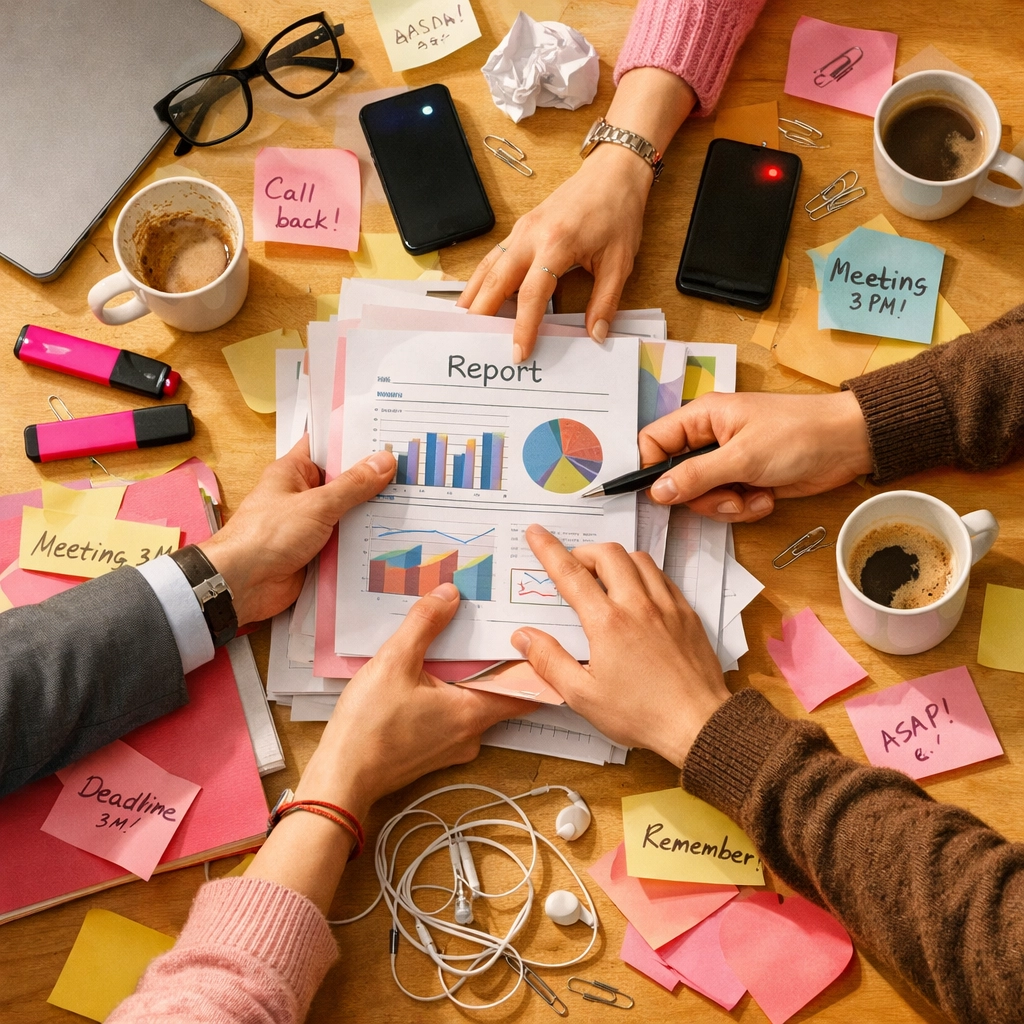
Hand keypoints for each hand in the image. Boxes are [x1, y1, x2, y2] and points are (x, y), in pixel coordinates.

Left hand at [198, 437, 395, 624]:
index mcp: (294, 472)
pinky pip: (347, 541)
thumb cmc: (268, 535)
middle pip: (344, 481)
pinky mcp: (318, 551)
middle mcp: (303, 495)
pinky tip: (395, 535)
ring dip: (372, 512)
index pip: (327, 446)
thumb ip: (352, 485)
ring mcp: (311, 524)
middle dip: (373, 479)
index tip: (388, 434)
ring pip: (349, 513)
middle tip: (412, 470)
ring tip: (413, 501)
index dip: (355, 439)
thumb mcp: (316, 504)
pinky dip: (365, 540)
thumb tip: (385, 461)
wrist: (242, 585)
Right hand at [300, 584, 534, 818]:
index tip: (533, 633)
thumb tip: (450, 595)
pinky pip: (452, 714)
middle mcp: (471, 733)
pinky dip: (447, 692)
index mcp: (473, 712)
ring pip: (472, 702)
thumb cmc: (368, 727)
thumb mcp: (394, 662)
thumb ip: (424, 624)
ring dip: (467, 676)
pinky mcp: (434, 750)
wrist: (341, 778)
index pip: (525, 688)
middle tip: (490, 624)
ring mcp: (453, 746)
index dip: (532, 660)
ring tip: (455, 642)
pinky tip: (427, 673)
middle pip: (498, 691)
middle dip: (494, 659)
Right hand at [458, 68, 695, 362]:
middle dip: (483, 314)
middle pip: (496, 280)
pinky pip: (494, 257)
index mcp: (557, 243)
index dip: (523, 326)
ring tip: (463, 324)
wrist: (613, 172)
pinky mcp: (520, 228)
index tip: (519, 352)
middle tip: (474, 342)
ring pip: (488, 267)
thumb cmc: (618, 213)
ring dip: (474, 296)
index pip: (532, 294)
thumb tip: (596, 335)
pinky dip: (482, 279)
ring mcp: (521, 230)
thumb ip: (606, 302)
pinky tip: (476, 297)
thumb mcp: (620, 262)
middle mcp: (531, 235)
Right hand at [509, 526, 729, 766]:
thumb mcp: (583, 696)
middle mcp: (638, 605)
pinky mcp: (687, 614)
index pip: (571, 573)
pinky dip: (644, 573)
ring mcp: (667, 606)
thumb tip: (523, 637)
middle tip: (573, 567)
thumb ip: (549, 661)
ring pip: (639, 559)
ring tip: (604, 578)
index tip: (536, 533)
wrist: (698, 724)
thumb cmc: (641, 714)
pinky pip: (663, 577)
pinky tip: (637, 593)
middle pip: (608, 554)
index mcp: (608, 623)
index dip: (549, 549)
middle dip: (584, 552)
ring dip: (616, 560)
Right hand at [640, 391, 872, 521]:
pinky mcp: (746, 481)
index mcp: (701, 418)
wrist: (849, 445)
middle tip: (728, 496)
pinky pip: (728, 504)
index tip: (659, 495)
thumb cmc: (797, 435)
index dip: (649, 469)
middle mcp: (710, 439)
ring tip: (755, 495)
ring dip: (727, 505)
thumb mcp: (742, 457)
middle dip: (701, 496)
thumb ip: (696, 476)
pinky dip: (746, 507)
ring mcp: (728, 462)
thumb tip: (657, 492)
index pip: (653, 442)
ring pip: (702, 497)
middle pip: (677, 478)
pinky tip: (767, 497)